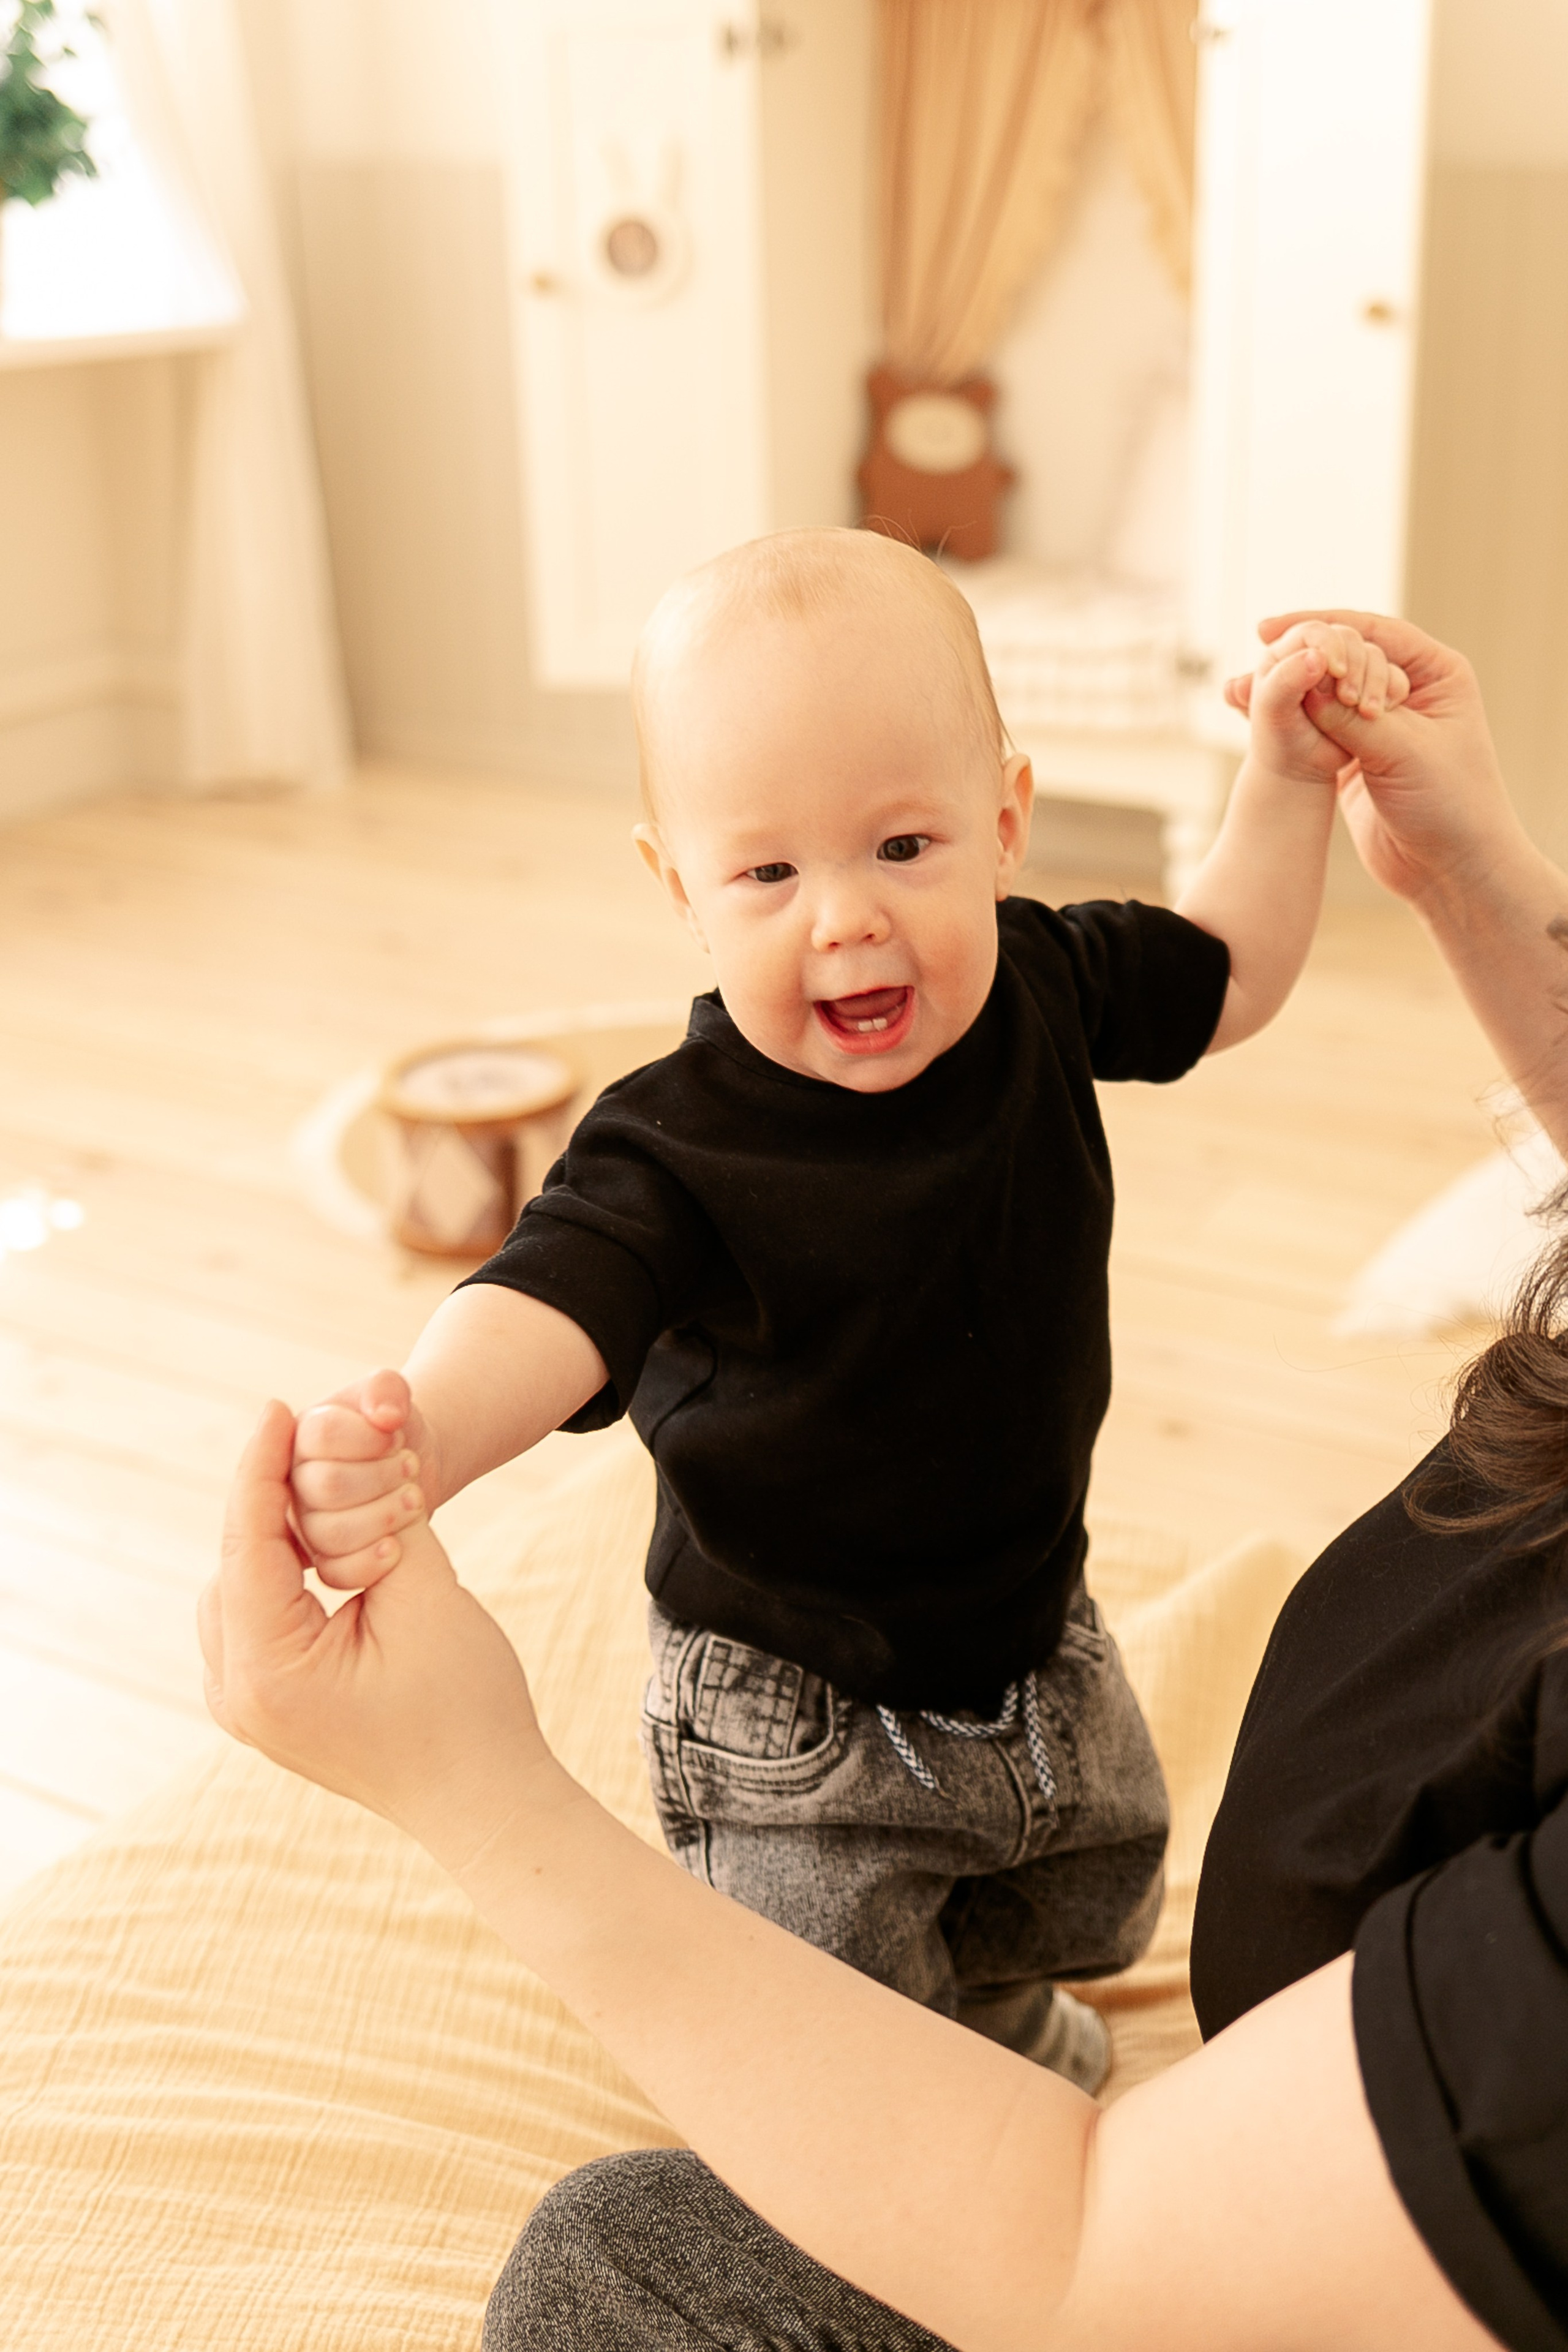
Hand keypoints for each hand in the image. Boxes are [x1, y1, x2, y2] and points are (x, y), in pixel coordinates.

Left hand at [202, 1402, 550, 1862]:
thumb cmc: (467, 1707)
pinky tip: (319, 1544)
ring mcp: (248, 1708)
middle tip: (309, 1438)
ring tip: (320, 1487)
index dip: (261, 1467)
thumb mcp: (429, 1595)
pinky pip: (255, 1620)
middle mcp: (239, 1695)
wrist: (484, 1801)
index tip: (276, 1407)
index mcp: (268, 1672)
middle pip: (237, 1563)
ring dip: (277, 1537)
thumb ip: (387, 1517)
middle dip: (273, 1499)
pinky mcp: (269, 1707)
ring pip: (241, 1588)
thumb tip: (365, 1455)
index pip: (249, 1542)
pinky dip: (283, 1575)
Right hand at [290, 1369, 438, 1587]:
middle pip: (327, 1486)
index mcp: (296, 1435)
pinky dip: (372, 1560)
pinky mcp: (323, 1560)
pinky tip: (397, 1544)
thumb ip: (385, 1389)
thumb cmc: (391, 1425)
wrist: (406, 1462)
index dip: (367, 1436)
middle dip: (381, 1476)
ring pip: (330, 1533)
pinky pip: (336, 1572)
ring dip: (384, 1516)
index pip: (321, 1435)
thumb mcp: (391, 1396)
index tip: (394, 1431)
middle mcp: (290, 1482)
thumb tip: (385, 1414)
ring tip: (412, 1498)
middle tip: (410, 1467)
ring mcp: (303, 1524)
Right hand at [1225, 611, 1516, 906]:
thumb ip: (1349, 718)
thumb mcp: (1400, 751)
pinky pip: (1319, 727)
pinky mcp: (1359, 755)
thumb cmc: (1449, 804)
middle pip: (1347, 656)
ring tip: (1240, 687)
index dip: (1323, 625)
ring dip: (1289, 688)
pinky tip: (1251, 713)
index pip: (1373, 632)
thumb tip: (1301, 683)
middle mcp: (1410, 690)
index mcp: (1437, 673)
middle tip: (1259, 655)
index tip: (1271, 628)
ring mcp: (1383, 723)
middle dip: (1301, 655)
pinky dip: (1290, 719)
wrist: (1449, 869)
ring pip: (1328, 692)